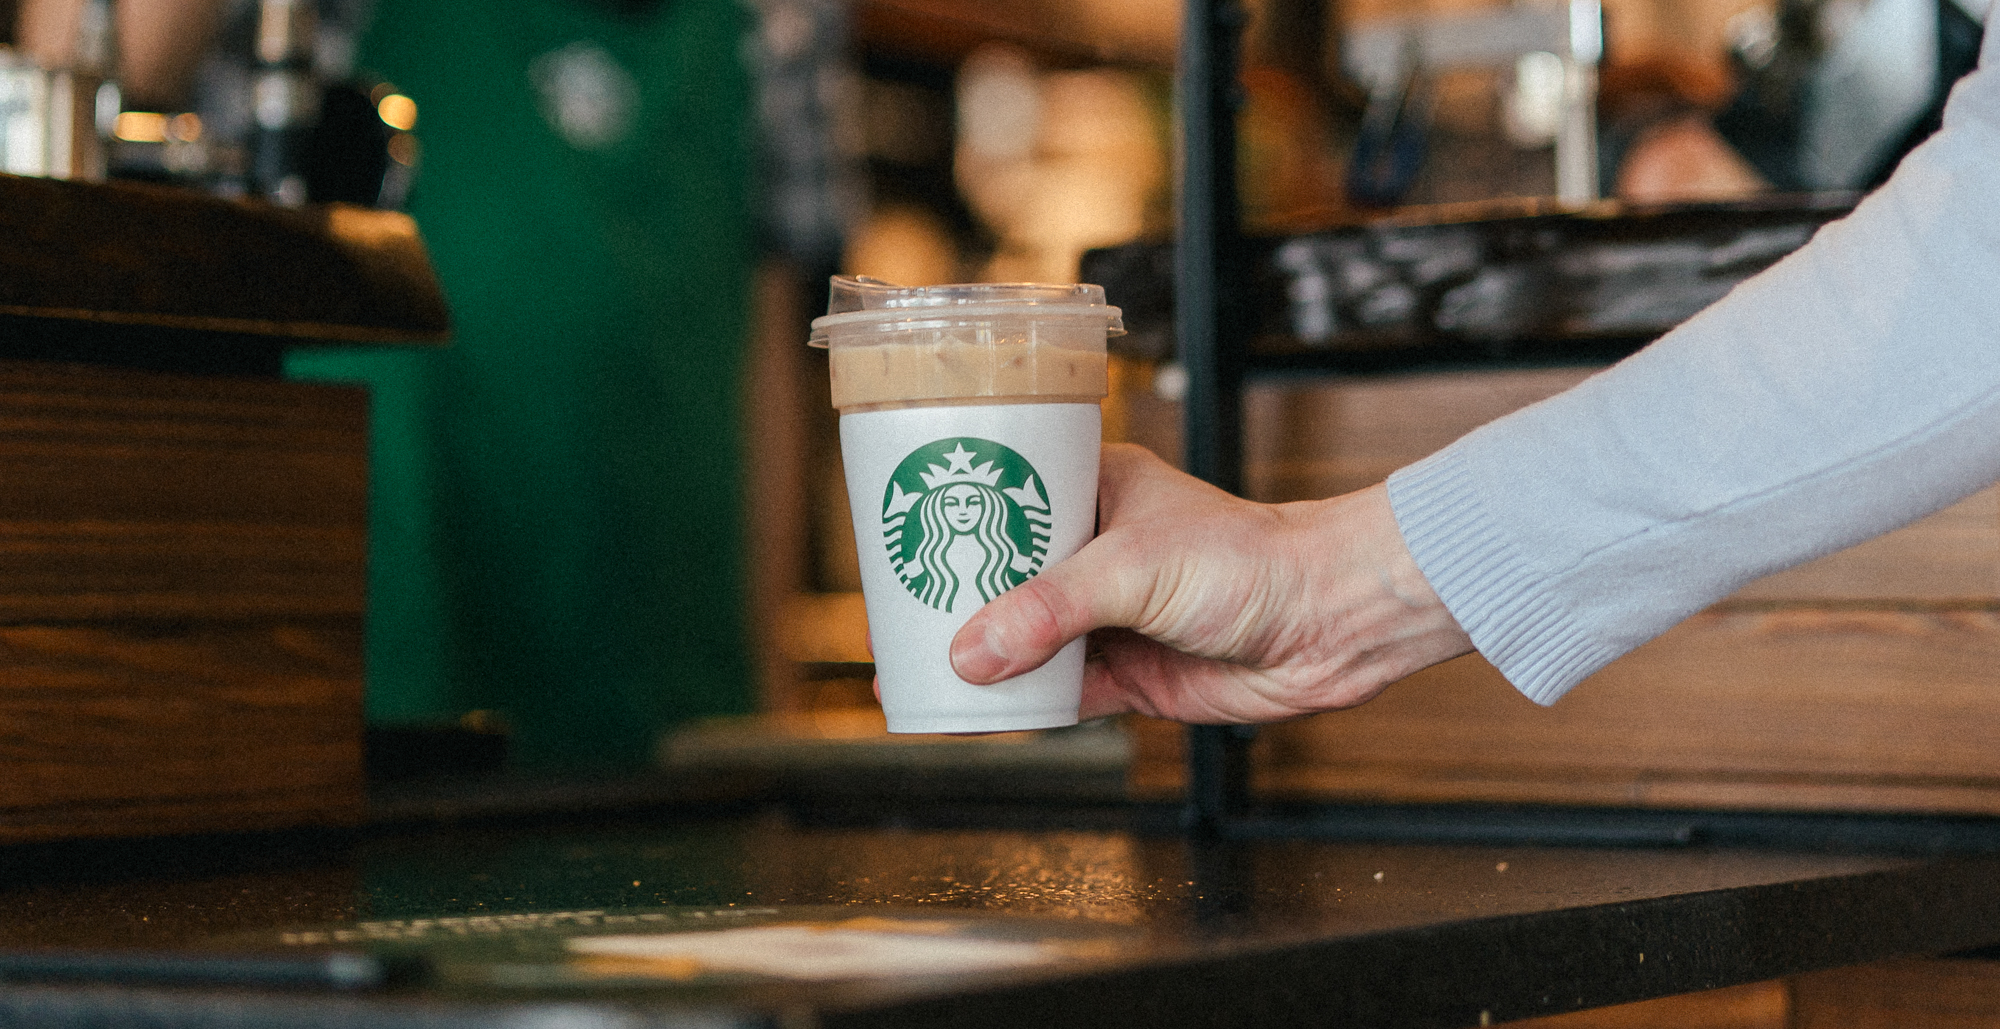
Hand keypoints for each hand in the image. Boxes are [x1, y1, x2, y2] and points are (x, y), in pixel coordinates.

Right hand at [948, 444, 1473, 722]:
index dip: (954, 520)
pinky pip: (1060, 692)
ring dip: (981, 659)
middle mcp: (1099, 552)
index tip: (901, 541)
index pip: (1008, 500)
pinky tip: (977, 713)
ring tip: (914, 672)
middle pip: (1006, 577)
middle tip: (892, 619)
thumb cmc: (1250, 560)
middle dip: (952, 601)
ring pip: (1027, 640)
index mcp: (1095, 491)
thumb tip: (970, 653)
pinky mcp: (1132, 673)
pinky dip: (1020, 705)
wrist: (1329, 623)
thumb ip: (1048, 611)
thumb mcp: (1132, 569)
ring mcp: (1114, 616)